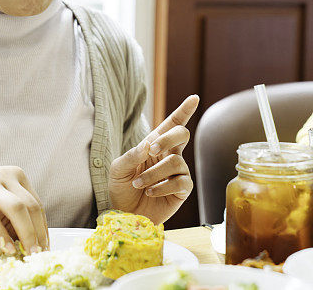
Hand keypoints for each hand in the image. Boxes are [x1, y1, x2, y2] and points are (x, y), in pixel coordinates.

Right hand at [0, 166, 48, 254]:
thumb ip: (14, 215)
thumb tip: (33, 241)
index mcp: (15, 174)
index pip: (36, 203)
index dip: (43, 226)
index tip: (45, 245)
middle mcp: (4, 175)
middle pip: (30, 205)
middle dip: (37, 232)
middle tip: (38, 252)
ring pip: (16, 209)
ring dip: (25, 234)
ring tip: (26, 252)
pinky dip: (1, 235)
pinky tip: (6, 248)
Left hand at [109, 95, 199, 224]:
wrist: (124, 214)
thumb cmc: (121, 188)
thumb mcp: (118, 169)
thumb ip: (132, 155)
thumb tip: (149, 145)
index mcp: (155, 145)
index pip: (172, 124)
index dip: (184, 111)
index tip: (194, 98)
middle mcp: (169, 156)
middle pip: (182, 134)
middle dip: (168, 138)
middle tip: (152, 149)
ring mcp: (178, 172)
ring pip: (176, 162)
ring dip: (155, 173)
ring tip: (140, 185)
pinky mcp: (182, 190)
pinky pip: (180, 182)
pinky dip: (163, 187)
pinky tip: (151, 192)